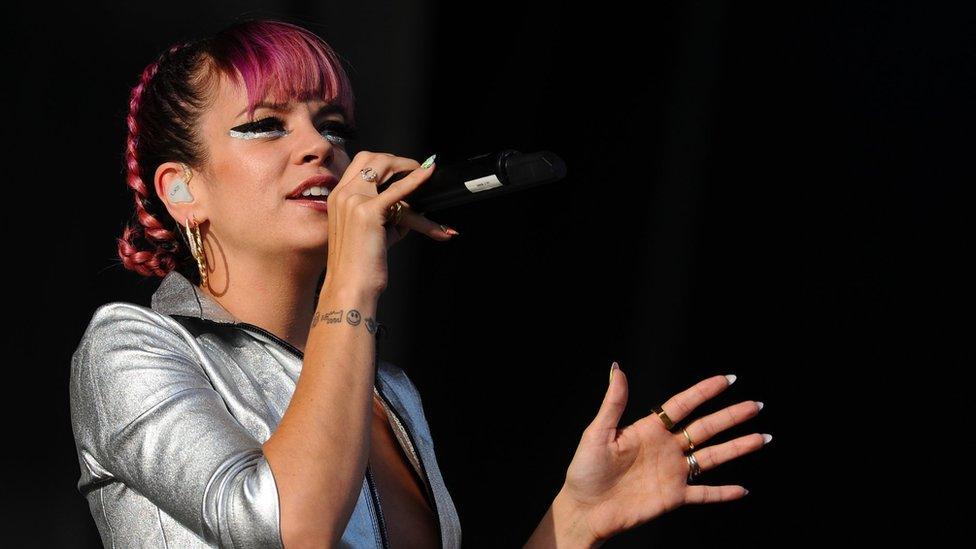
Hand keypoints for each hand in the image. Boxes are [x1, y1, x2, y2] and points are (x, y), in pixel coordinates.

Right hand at [322, 151, 453, 295]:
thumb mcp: (372, 230)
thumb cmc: (361, 263)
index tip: (402, 166)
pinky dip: (415, 179)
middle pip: (371, 158)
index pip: (360, 163)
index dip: (384, 160)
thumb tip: (410, 206)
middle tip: (416, 167)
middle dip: (396, 159)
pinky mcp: (368, 213)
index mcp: (337, 197)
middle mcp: (342, 194)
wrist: (350, 285)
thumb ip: (387, 214)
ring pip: (384, 167)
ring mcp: (353, 201)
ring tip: (424, 171)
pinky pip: (397, 190)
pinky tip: (428, 172)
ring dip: (407, 167)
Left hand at [559, 366, 767, 543]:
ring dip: (737, 447)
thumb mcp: (597, 432)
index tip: (727, 379)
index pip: (683, 405)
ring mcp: (672, 473)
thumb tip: (617, 368)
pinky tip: (743, 489)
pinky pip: (704, 494)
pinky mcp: (673, 497)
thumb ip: (613, 403)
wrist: (584, 509)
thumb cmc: (585, 470)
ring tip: (762, 437)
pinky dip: (723, 492)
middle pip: (705, 428)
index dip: (704, 392)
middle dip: (731, 417)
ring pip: (712, 457)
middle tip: (755, 405)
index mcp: (649, 429)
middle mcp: (666, 448)